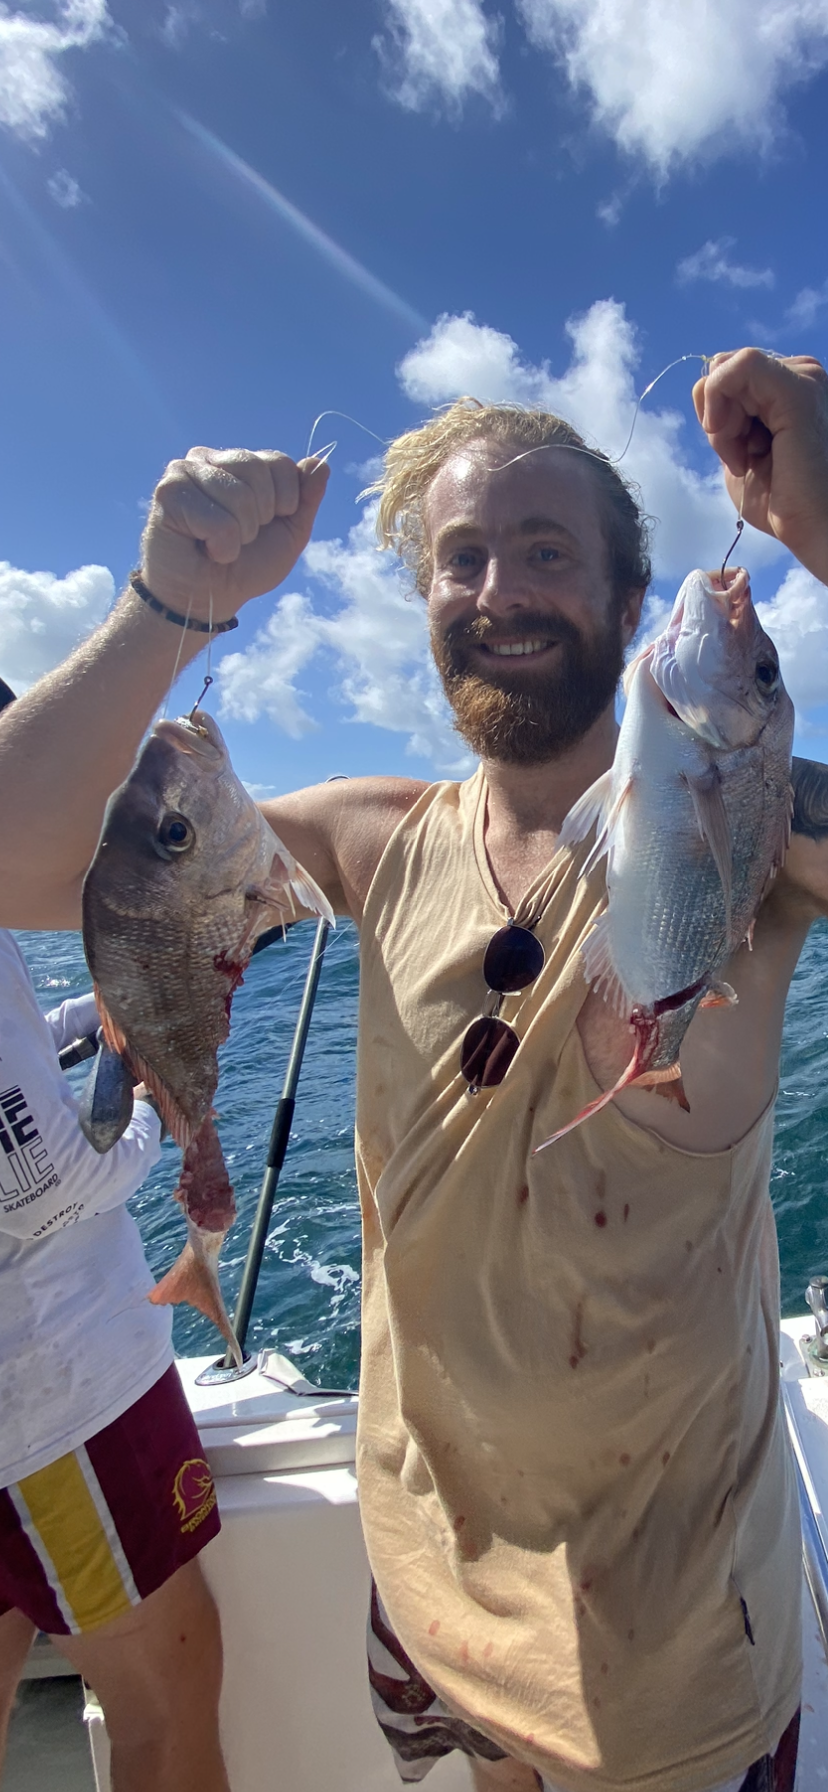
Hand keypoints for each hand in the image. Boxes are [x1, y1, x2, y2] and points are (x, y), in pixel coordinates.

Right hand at [139, 448, 329, 620]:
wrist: (209, 599)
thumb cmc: (245, 566)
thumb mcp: (289, 534)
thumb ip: (306, 499)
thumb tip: (321, 463)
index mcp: (239, 463)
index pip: (278, 462)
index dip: (284, 501)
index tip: (265, 525)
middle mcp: (209, 458)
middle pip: (258, 471)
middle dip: (259, 518)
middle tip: (239, 537)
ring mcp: (184, 471)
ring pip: (237, 496)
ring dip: (238, 535)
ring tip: (219, 545)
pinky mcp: (167, 493)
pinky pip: (216, 520)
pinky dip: (220, 546)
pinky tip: (203, 548)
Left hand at [693, 351, 827, 583]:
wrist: (812, 528)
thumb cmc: (780, 500)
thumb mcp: (739, 448)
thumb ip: (725, 416)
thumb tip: (705, 389)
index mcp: (789, 388)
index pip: (730, 375)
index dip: (716, 413)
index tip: (735, 453)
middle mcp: (801, 375)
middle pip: (724, 367)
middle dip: (715, 414)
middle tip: (739, 455)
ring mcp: (803, 377)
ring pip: (727, 367)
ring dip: (718, 418)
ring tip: (745, 455)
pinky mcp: (798, 389)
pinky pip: (740, 366)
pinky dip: (721, 402)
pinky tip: (736, 441)